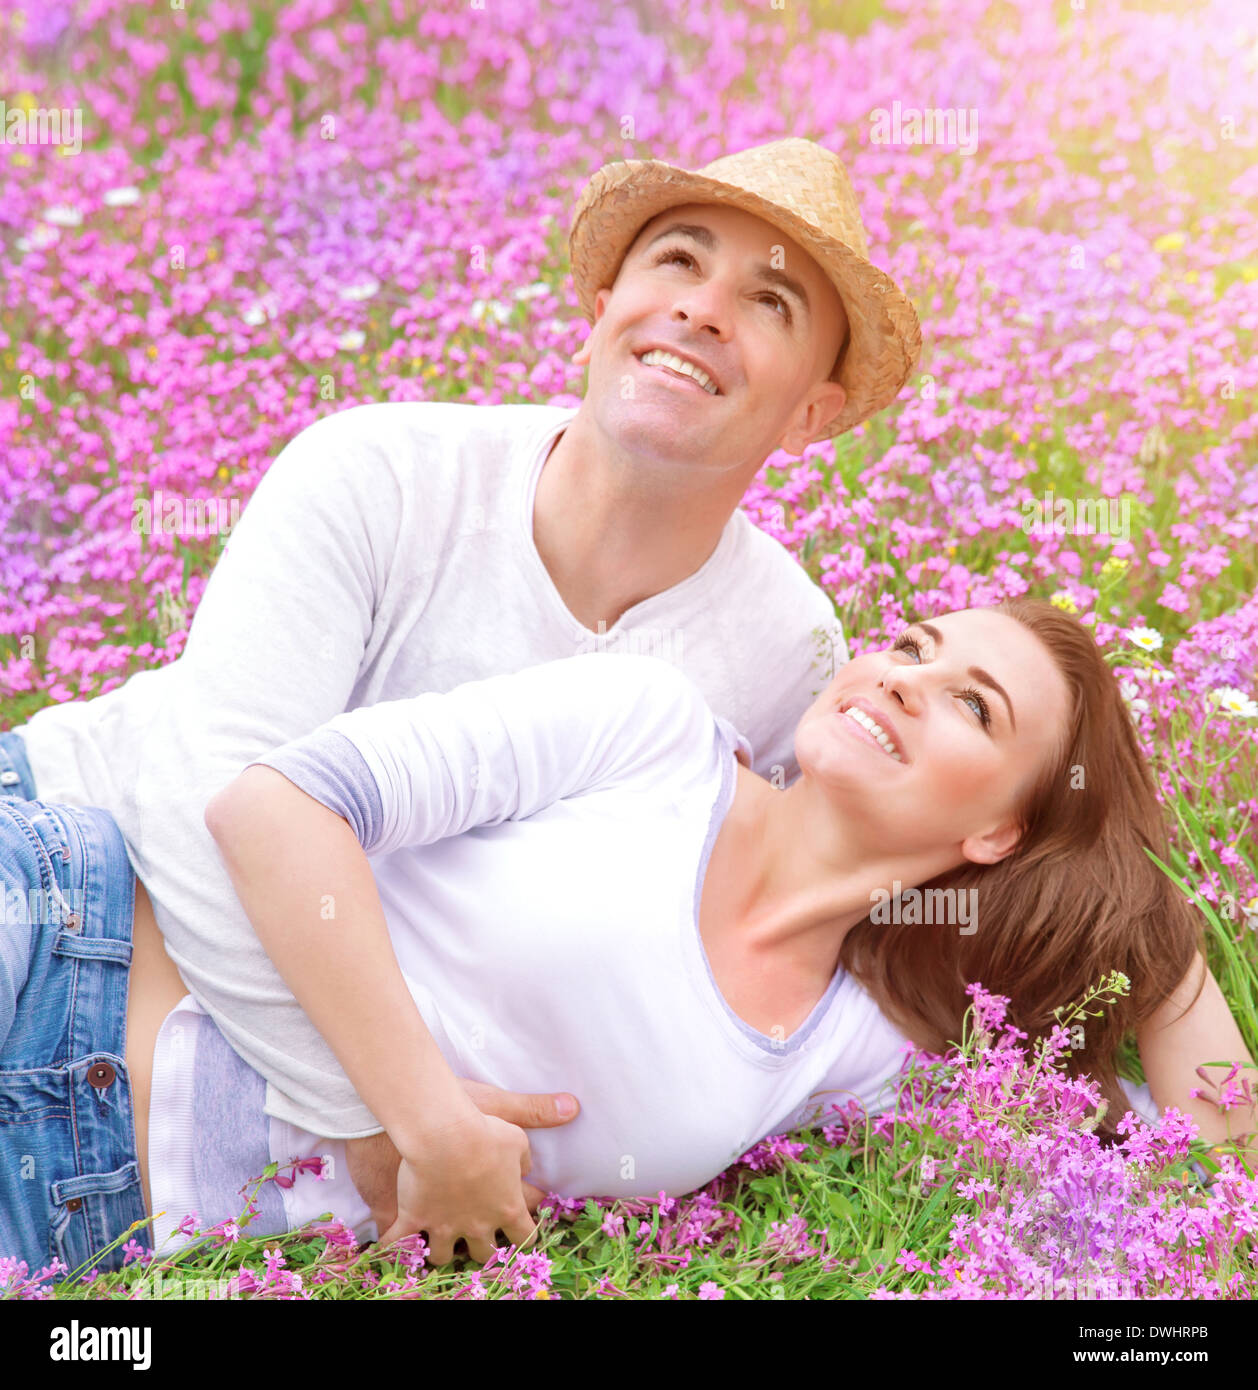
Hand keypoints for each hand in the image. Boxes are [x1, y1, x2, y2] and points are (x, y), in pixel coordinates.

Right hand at [380, 1110, 532, 1264]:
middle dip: (482, 1247)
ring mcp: (444, 1226)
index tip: (517, 1229)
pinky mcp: (414, 1220)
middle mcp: (478, 1225)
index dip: (523, 1236)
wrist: (444, 1132)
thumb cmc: (485, 1132)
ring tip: (437, 1239)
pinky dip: (392, 1246)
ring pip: (442, 1257)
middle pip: (484, 1255)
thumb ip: (525, 1158)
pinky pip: (398, 1243)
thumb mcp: (516, 1139)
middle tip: (477, 1234)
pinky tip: (389, 1245)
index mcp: (507, 1208)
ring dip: (441, 1249)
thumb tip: (527, 1167)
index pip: (524, 1238)